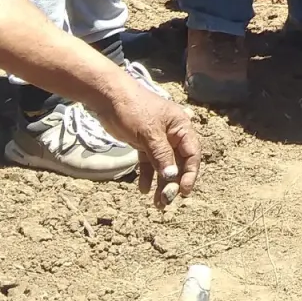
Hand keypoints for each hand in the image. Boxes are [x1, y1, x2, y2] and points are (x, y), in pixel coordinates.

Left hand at [88, 73, 200, 209]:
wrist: (109, 97)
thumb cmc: (134, 109)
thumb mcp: (150, 133)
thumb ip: (162, 155)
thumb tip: (172, 177)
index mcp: (181, 126)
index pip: (192, 153)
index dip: (190, 173)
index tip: (183, 191)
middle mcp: (172, 134)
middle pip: (178, 162)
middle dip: (174, 182)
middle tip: (166, 201)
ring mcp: (157, 139)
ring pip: (164, 165)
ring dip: (161, 183)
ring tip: (157, 203)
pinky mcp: (143, 143)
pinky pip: (149, 162)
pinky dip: (148, 176)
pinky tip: (144, 190)